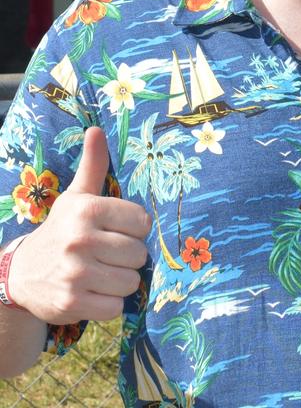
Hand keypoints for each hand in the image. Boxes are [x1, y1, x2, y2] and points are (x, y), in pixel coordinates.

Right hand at [9, 128, 150, 324]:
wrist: (23, 272)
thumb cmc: (61, 229)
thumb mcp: (76, 196)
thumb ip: (93, 165)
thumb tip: (96, 129)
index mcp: (87, 210)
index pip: (142, 222)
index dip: (135, 229)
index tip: (119, 231)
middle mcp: (80, 239)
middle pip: (139, 254)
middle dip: (129, 257)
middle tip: (109, 255)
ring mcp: (76, 273)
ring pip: (131, 281)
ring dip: (121, 281)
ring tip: (102, 273)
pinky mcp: (72, 303)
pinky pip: (116, 308)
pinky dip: (110, 303)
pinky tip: (94, 292)